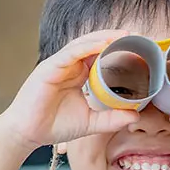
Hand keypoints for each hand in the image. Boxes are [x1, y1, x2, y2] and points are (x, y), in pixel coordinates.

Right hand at [0, 30, 139, 150]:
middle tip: (138, 36)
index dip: (120, 50)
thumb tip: (135, 117)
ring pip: (84, 44)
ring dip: (104, 37)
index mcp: (79, 74)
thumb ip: (111, 119)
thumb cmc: (55, 125)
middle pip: (95, 44)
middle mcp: (70, 65)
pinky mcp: (49, 67)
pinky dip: (88, 46)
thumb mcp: (90, 122)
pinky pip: (71, 52)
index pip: (101, 56)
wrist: (28, 133)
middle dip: (116, 38)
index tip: (141, 49)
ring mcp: (59, 64)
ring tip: (124, 35)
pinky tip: (103, 44)